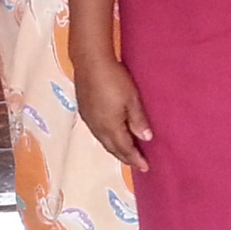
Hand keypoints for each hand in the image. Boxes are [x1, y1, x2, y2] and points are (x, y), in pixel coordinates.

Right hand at [76, 51, 154, 171]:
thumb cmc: (114, 79)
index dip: (135, 159)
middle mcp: (98, 128)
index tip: (146, 167)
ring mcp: (89, 120)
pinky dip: (107, 138)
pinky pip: (97, 132)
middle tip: (137, 163)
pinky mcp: (84, 111)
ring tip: (125, 152)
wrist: (90, 62)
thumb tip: (146, 139)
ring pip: (103, 141)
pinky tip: (111, 135)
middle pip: (113, 148)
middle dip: (125, 157)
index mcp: (110, 127)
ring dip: (115, 148)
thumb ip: (138, 121)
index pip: (125, 148)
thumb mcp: (132, 99)